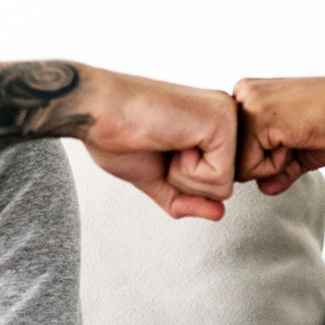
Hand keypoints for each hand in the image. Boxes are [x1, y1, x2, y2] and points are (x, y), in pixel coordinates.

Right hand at [75, 69, 236, 220]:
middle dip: (184, 183)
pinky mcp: (224, 122)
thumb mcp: (158, 178)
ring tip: (165, 142)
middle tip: (161, 149)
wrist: (96, 111)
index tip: (161, 152)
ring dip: (183, 176)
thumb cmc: (119, 134)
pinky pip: (219, 178)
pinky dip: (186, 171)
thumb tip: (218, 213)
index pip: (217, 184)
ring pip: (224, 187)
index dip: (182, 184)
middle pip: (224, 189)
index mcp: (213, 125)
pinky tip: (171, 140)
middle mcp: (225, 116)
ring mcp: (228, 116)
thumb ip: (188, 199)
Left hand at [234, 75, 324, 193]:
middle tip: (296, 139)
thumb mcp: (299, 153)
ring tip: (296, 137)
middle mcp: (241, 95)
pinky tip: (296, 139)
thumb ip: (277, 171)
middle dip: (264, 164)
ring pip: (236, 166)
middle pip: (231, 159)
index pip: (235, 150)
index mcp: (248, 97)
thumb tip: (263, 188)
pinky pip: (248, 167)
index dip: (266, 160)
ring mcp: (246, 104)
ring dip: (270, 165)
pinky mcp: (256, 117)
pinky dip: (275, 166)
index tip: (294, 138)